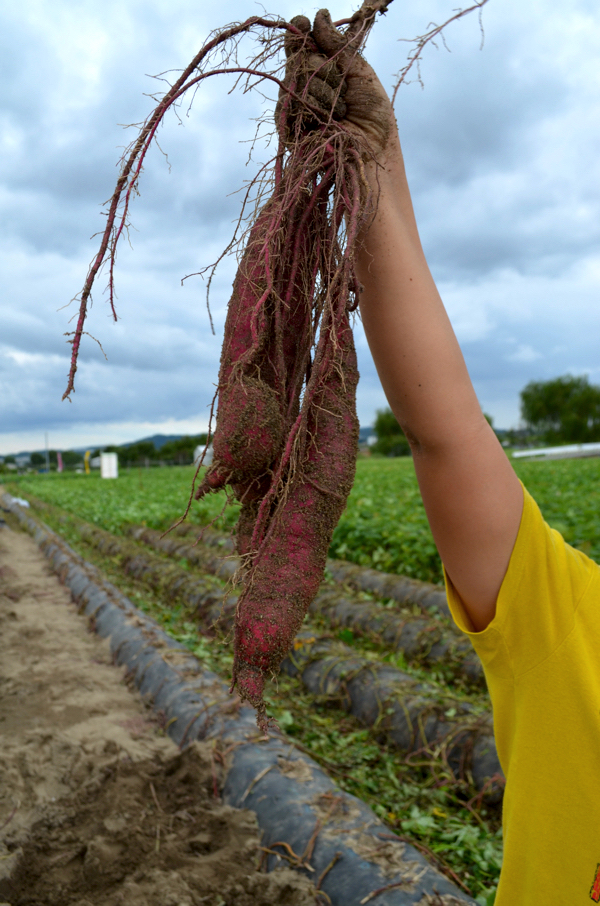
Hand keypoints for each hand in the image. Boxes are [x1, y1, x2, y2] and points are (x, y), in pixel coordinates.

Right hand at [277, 9, 395, 159]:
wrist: (373, 152)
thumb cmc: (374, 118)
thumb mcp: (360, 73)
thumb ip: (338, 46)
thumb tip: (320, 15)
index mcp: (323, 70)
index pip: (301, 44)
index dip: (300, 31)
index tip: (303, 23)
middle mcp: (306, 86)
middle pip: (299, 58)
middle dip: (323, 69)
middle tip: (343, 90)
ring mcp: (296, 106)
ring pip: (295, 79)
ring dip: (323, 92)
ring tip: (341, 112)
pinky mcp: (290, 127)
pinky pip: (290, 104)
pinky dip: (313, 107)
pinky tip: (329, 120)